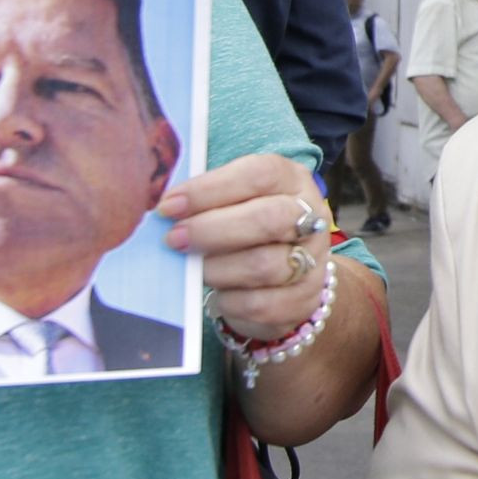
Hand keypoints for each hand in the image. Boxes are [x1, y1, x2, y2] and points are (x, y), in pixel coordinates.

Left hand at [161, 151, 339, 346]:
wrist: (284, 280)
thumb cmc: (246, 230)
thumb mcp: (233, 203)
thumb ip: (206, 200)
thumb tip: (163, 208)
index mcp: (291, 180)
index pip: (258, 174)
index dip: (210, 189)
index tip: (169, 206)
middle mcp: (311, 217)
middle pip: (268, 219)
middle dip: (212, 230)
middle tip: (174, 239)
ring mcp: (313, 261)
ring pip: (264, 265)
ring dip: (217, 268)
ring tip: (195, 269)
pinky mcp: (304, 300)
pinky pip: (261, 304)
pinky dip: (229, 301)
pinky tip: (217, 294)